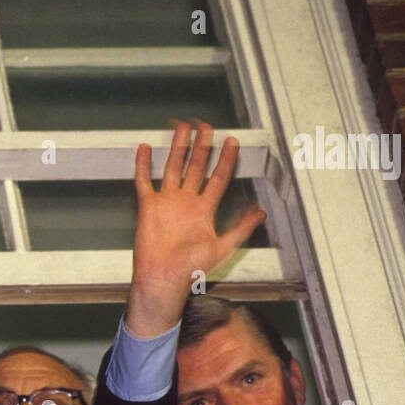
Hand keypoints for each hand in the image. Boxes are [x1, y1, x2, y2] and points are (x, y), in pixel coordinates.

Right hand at [125, 122, 266, 337]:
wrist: (163, 278)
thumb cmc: (191, 269)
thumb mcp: (222, 247)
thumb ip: (241, 228)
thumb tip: (261, 213)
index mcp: (204, 210)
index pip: (218, 178)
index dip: (226, 160)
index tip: (232, 142)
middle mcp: (186, 202)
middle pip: (196, 167)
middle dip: (202, 146)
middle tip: (206, 126)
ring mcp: (167, 202)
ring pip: (173, 167)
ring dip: (178, 147)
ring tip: (182, 128)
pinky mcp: (148, 206)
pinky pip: (144, 181)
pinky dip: (143, 165)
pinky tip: (146, 148)